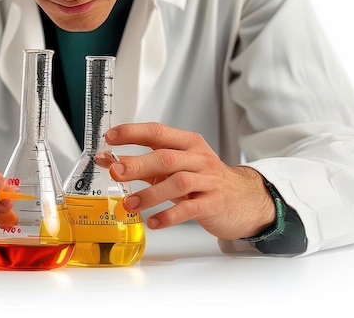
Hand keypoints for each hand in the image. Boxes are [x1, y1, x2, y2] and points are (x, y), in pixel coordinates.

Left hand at [105, 122, 275, 239]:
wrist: (244, 198)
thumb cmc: (203, 179)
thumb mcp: (174, 167)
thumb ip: (143, 164)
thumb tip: (109, 160)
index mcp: (187, 143)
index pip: (157, 132)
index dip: (133, 133)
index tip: (111, 137)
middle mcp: (198, 158)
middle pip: (165, 157)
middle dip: (138, 164)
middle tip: (116, 172)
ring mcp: (208, 180)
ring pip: (178, 182)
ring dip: (150, 193)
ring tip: (129, 204)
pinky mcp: (214, 203)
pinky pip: (190, 209)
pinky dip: (169, 216)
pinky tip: (154, 222)